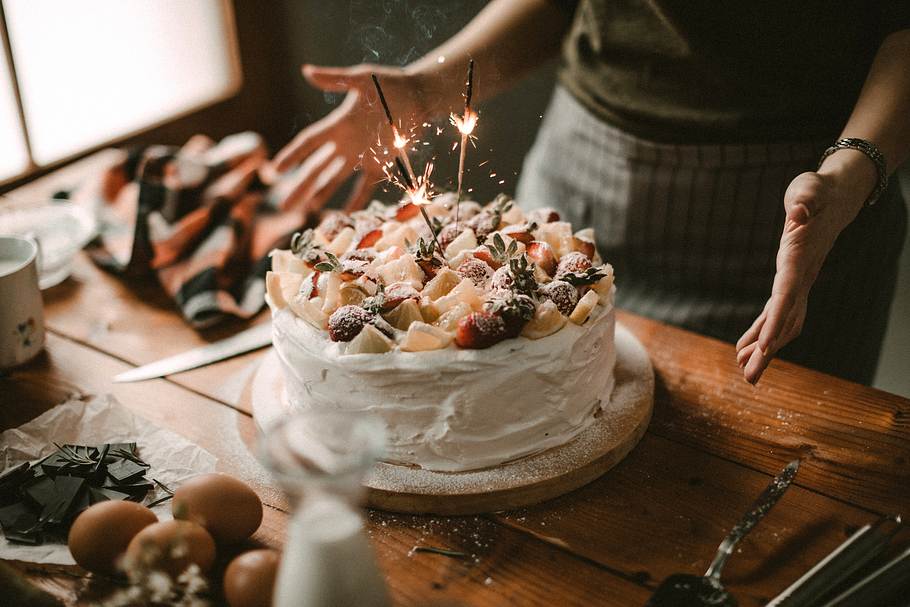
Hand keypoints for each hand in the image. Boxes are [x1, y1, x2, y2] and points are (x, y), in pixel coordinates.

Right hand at [265, 64, 423, 212]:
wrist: (419, 97)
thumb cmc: (391, 84)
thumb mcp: (363, 79)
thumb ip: (335, 79)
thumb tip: (306, 71)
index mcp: (338, 124)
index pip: (308, 143)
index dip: (291, 155)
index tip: (274, 170)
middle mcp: (346, 143)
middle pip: (317, 168)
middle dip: (301, 186)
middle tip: (285, 205)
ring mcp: (361, 156)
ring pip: (335, 179)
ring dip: (322, 194)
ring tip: (308, 209)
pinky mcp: (380, 164)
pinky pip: (365, 186)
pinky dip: (356, 200)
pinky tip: (346, 214)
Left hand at [735, 152, 874, 383]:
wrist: (836, 196)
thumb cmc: (817, 191)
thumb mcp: (808, 188)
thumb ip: (804, 200)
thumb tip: (798, 211)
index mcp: (800, 259)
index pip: (787, 295)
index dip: (776, 321)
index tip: (764, 347)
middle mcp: (801, 277)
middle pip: (785, 320)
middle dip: (768, 350)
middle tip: (749, 377)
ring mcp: (799, 283)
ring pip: (783, 324)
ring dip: (765, 350)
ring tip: (747, 374)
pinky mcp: (792, 282)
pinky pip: (777, 314)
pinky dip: (762, 332)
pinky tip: (747, 348)